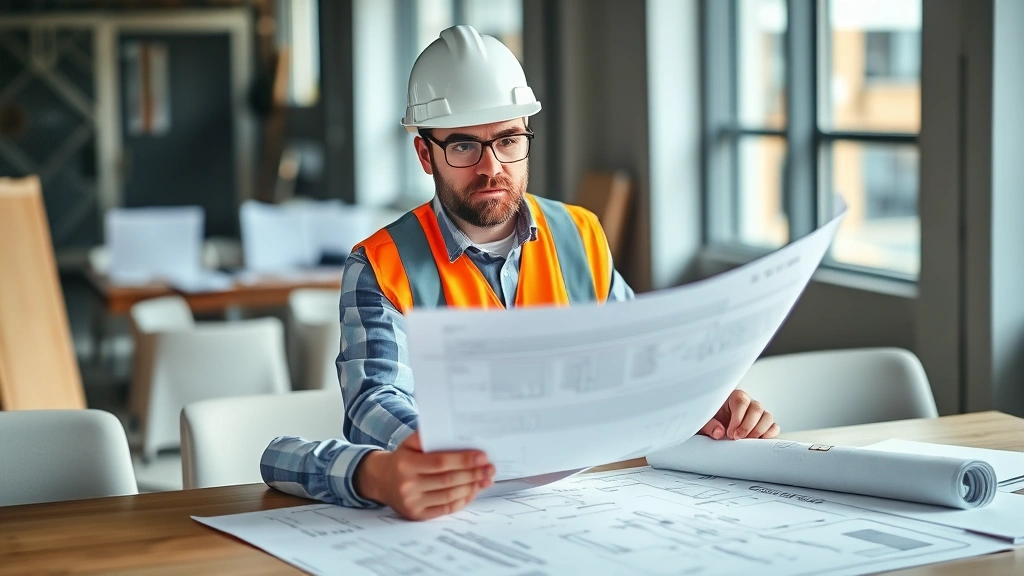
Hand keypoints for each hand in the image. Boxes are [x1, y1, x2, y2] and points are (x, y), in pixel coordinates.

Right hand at [353, 431, 495, 520]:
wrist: (381, 480)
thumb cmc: (402, 458)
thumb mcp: (409, 443)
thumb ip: (427, 435)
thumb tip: (453, 431)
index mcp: (406, 464)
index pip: (440, 462)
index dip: (463, 460)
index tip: (482, 456)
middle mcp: (407, 485)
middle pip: (448, 480)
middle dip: (473, 474)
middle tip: (490, 468)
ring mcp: (412, 502)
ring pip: (449, 496)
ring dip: (472, 487)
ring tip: (486, 479)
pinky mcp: (417, 515)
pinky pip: (446, 508)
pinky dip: (462, 500)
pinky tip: (473, 491)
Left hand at [698, 389, 779, 439]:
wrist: (713, 428)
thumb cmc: (709, 421)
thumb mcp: (703, 423)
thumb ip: (709, 426)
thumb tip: (719, 432)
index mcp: (733, 397)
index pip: (741, 402)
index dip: (738, 419)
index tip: (730, 433)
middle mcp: (748, 403)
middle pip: (757, 409)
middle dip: (748, 426)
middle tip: (737, 438)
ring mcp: (758, 414)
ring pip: (767, 417)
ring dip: (759, 430)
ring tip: (747, 441)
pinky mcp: (764, 424)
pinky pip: (774, 426)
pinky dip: (770, 434)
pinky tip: (759, 441)